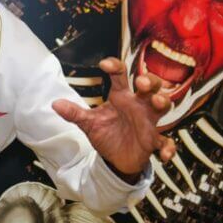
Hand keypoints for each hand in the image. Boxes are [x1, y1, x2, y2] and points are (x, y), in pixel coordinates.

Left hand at [52, 57, 175, 178]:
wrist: (116, 158)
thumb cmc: (106, 133)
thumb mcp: (89, 123)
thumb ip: (75, 113)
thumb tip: (54, 104)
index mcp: (121, 97)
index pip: (120, 75)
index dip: (115, 66)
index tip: (104, 64)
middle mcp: (138, 105)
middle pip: (150, 85)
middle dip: (150, 81)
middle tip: (142, 83)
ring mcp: (148, 121)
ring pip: (162, 106)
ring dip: (163, 102)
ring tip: (158, 102)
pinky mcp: (153, 141)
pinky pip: (165, 142)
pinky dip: (168, 148)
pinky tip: (164, 154)